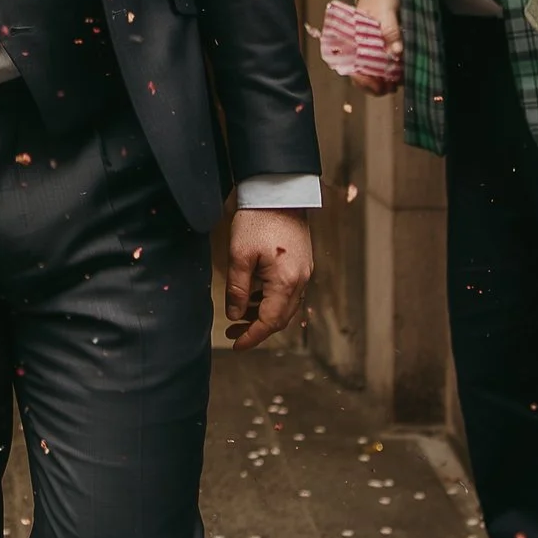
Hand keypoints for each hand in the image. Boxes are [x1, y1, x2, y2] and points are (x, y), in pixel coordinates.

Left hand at [225, 207, 313, 347]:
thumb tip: (235, 315)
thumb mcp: (239, 255)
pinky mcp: (302, 263)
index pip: (270, 321)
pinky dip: (272, 300)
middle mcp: (300, 280)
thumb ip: (237, 288)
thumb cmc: (257, 219)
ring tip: (239, 316)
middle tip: (234, 333)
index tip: (236, 345)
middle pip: (281, 318)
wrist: (279, 191)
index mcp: (286, 281)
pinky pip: (289, 291)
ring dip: (264, 315)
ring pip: (286, 305)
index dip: (253, 337)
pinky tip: (254, 297)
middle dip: (257, 329)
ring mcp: (304, 271)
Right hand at [354, 0, 403, 95]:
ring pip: (372, 74)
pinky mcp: (381, 50)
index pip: (352, 68)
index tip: (377, 86)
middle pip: (361, 75)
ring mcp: (369, 51)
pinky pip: (382, 67)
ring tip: (397, 83)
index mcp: (351, 42)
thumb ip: (390, 31)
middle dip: (375, 86)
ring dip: (383, 83)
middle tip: (390, 88)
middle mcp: (358, 49)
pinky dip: (390, 74)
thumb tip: (396, 51)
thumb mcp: (385, 13)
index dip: (363, 81)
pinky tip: (399, 75)